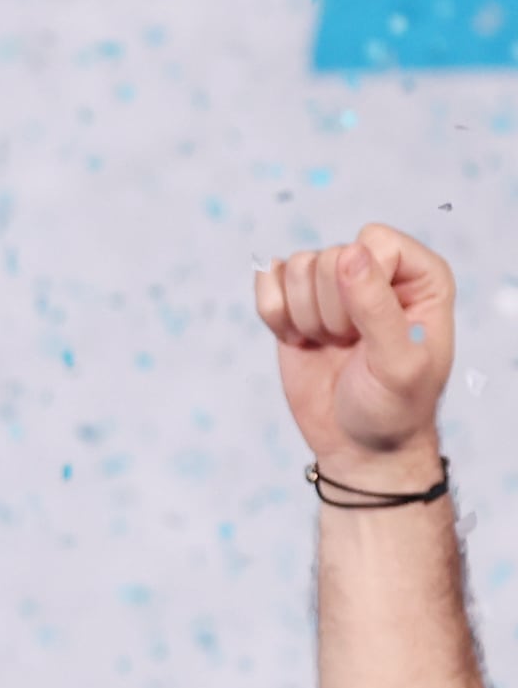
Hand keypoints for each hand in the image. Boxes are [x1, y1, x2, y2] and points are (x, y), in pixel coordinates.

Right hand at [258, 224, 455, 477]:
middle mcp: (378, 273)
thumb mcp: (397, 361)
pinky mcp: (296, 307)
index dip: (360, 283)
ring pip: (295, 268)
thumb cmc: (393, 406)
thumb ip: (377, 306)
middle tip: (350, 345)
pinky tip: (299, 340)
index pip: (373, 241)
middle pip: (328, 256)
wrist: (360, 447)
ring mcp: (333, 289)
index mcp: (419, 276)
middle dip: (329, 310)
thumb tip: (348, 253)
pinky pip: (267, 284)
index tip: (371, 329)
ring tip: (331, 345)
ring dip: (304, 317)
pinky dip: (274, 316)